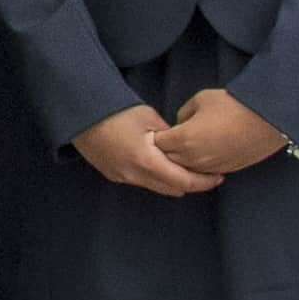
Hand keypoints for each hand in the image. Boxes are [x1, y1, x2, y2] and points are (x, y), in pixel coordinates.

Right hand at [74, 103, 217, 198]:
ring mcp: (121, 178)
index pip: (184, 182)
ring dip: (172, 180)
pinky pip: (140, 181)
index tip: (219, 176)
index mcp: (147, 162)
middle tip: (205, 171)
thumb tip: (184, 148)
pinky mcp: (112, 174)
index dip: (204, 182)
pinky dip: (154, 176)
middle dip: (191, 183)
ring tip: (183, 166)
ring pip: (156, 186)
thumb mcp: (149, 118)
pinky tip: (157, 162)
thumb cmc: (115, 110)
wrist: (79, 112)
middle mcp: (134, 176)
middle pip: (172, 189)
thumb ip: (170, 138)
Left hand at [152, 87, 288, 184]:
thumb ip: (184, 114)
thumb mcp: (200, 100)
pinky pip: (204, 172)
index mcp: (184, 139)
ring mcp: (210, 167)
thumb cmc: (232, 105)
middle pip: (168, 160)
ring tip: (188, 145)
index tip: (161, 128)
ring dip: (182, 160)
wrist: (267, 119)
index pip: (158, 143)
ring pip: (186, 169)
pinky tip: (204, 153)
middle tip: (172, 138)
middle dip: (166, 150)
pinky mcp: (226, 170)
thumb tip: (181, 124)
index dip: (157, 135)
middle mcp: (194, 158)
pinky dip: (199, 165)